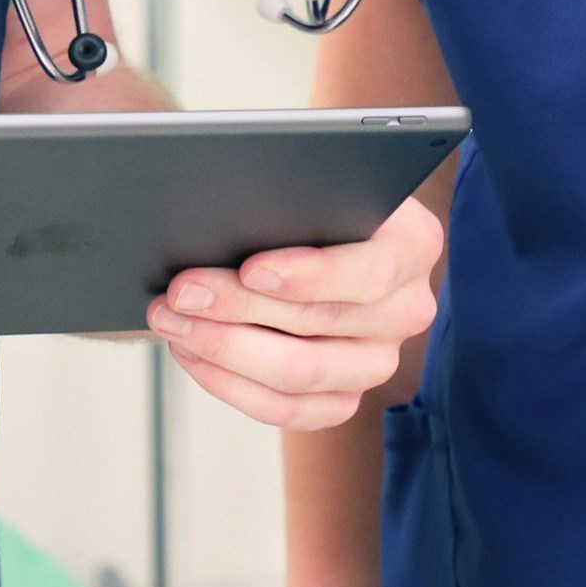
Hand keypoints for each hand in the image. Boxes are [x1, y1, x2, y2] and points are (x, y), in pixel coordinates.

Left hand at [147, 198, 442, 430]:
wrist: (320, 230)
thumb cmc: (313, 195)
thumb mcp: (316, 176)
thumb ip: (294, 189)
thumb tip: (235, 206)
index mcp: (413, 244)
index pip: (368, 270)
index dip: (307, 275)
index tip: (250, 269)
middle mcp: (406, 308)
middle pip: (320, 323)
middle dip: (238, 307)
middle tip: (180, 291)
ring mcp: (378, 360)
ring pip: (299, 375)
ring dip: (223, 348)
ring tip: (172, 320)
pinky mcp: (344, 397)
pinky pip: (287, 410)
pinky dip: (230, 383)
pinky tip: (192, 352)